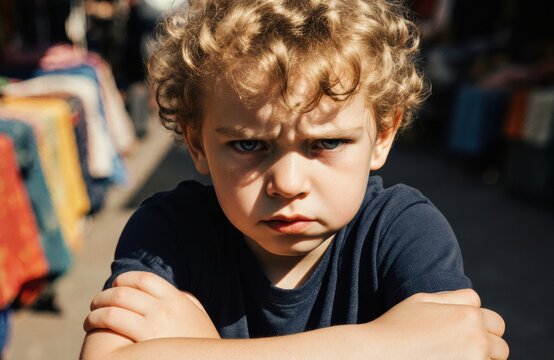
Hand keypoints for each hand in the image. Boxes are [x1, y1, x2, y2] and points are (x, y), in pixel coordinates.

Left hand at [83, 271, 219, 341]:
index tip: (115, 284)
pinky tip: (94, 329)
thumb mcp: (199, 317)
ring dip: (96, 312)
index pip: (145, 278)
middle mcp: (165, 308)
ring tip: (90, 320)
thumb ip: (188, 302)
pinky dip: (97, 322)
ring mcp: (154, 325)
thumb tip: (178, 292)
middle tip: (95, 304)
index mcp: (178, 299)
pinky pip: (112, 323)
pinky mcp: (143, 343)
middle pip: (124, 292)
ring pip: (113, 307)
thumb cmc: (200, 344)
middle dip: (104, 296)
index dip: (125, 279)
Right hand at [370, 289, 508, 359]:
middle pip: (500, 348)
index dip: (482, 327)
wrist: (379, 355)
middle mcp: (476, 340)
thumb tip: (476, 301)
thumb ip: (453, 298)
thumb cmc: (397, 326)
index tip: (463, 334)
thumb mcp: (421, 300)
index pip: (496, 323)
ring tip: (450, 357)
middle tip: (458, 351)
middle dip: (486, 349)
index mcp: (468, 316)